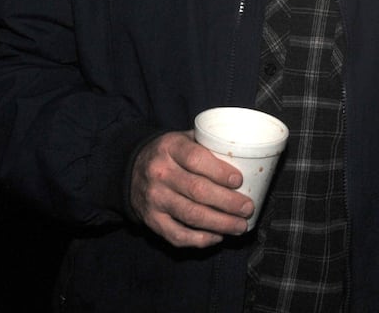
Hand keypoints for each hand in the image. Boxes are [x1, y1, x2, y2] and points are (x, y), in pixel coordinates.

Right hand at [130, 130, 253, 247]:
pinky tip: (217, 237)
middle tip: (248, 208)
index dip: (219, 172)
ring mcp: (154, 199)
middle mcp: (160, 173)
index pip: (196, 159)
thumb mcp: (184, 138)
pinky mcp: (151, 220)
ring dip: (219, 223)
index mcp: (171, 147)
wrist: (131, 169)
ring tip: (240, 226)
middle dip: (227, 202)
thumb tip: (246, 153)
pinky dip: (199, 240)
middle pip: (197, 190)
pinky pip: (176, 235)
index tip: (239, 181)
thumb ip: (209, 143)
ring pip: (190, 215)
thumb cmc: (170, 153)